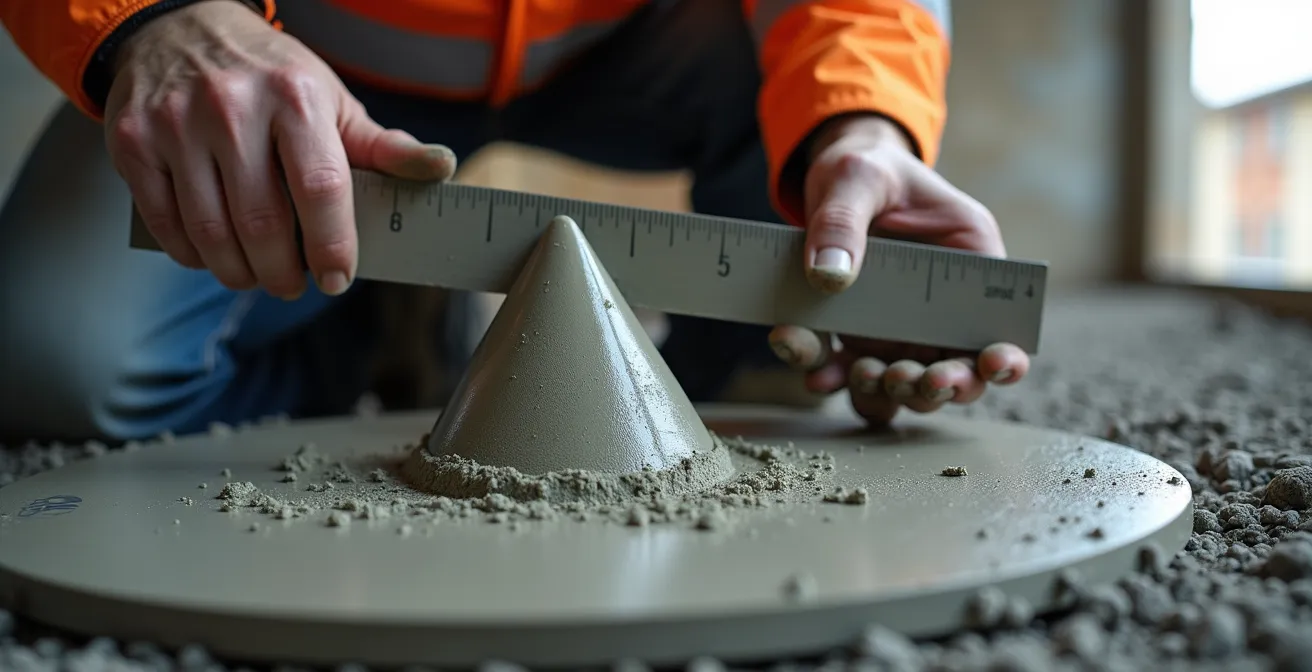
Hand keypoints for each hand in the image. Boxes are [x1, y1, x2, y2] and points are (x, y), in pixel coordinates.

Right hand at [103, 0, 456, 298]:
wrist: (178, 27)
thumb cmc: (271, 78)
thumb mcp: (331, 101)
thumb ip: (383, 146)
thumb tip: (442, 167)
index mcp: (294, 97)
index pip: (321, 189)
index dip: (332, 246)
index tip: (337, 278)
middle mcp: (230, 107)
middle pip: (262, 223)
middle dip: (283, 273)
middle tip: (294, 284)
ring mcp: (175, 125)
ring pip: (210, 233)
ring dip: (239, 273)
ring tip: (257, 276)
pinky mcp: (133, 143)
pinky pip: (165, 224)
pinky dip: (194, 255)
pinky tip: (214, 255)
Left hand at [769, 114, 1029, 424]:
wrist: (830, 179)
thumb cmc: (862, 168)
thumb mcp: (854, 179)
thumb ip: (841, 223)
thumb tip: (829, 277)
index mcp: (969, 259)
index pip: (1000, 320)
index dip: (1004, 356)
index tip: (993, 366)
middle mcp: (941, 304)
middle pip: (956, 368)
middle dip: (934, 386)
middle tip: (903, 379)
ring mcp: (901, 326)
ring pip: (905, 382)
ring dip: (885, 391)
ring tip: (860, 374)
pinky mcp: (860, 335)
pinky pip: (851, 371)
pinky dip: (835, 378)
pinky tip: (818, 375)